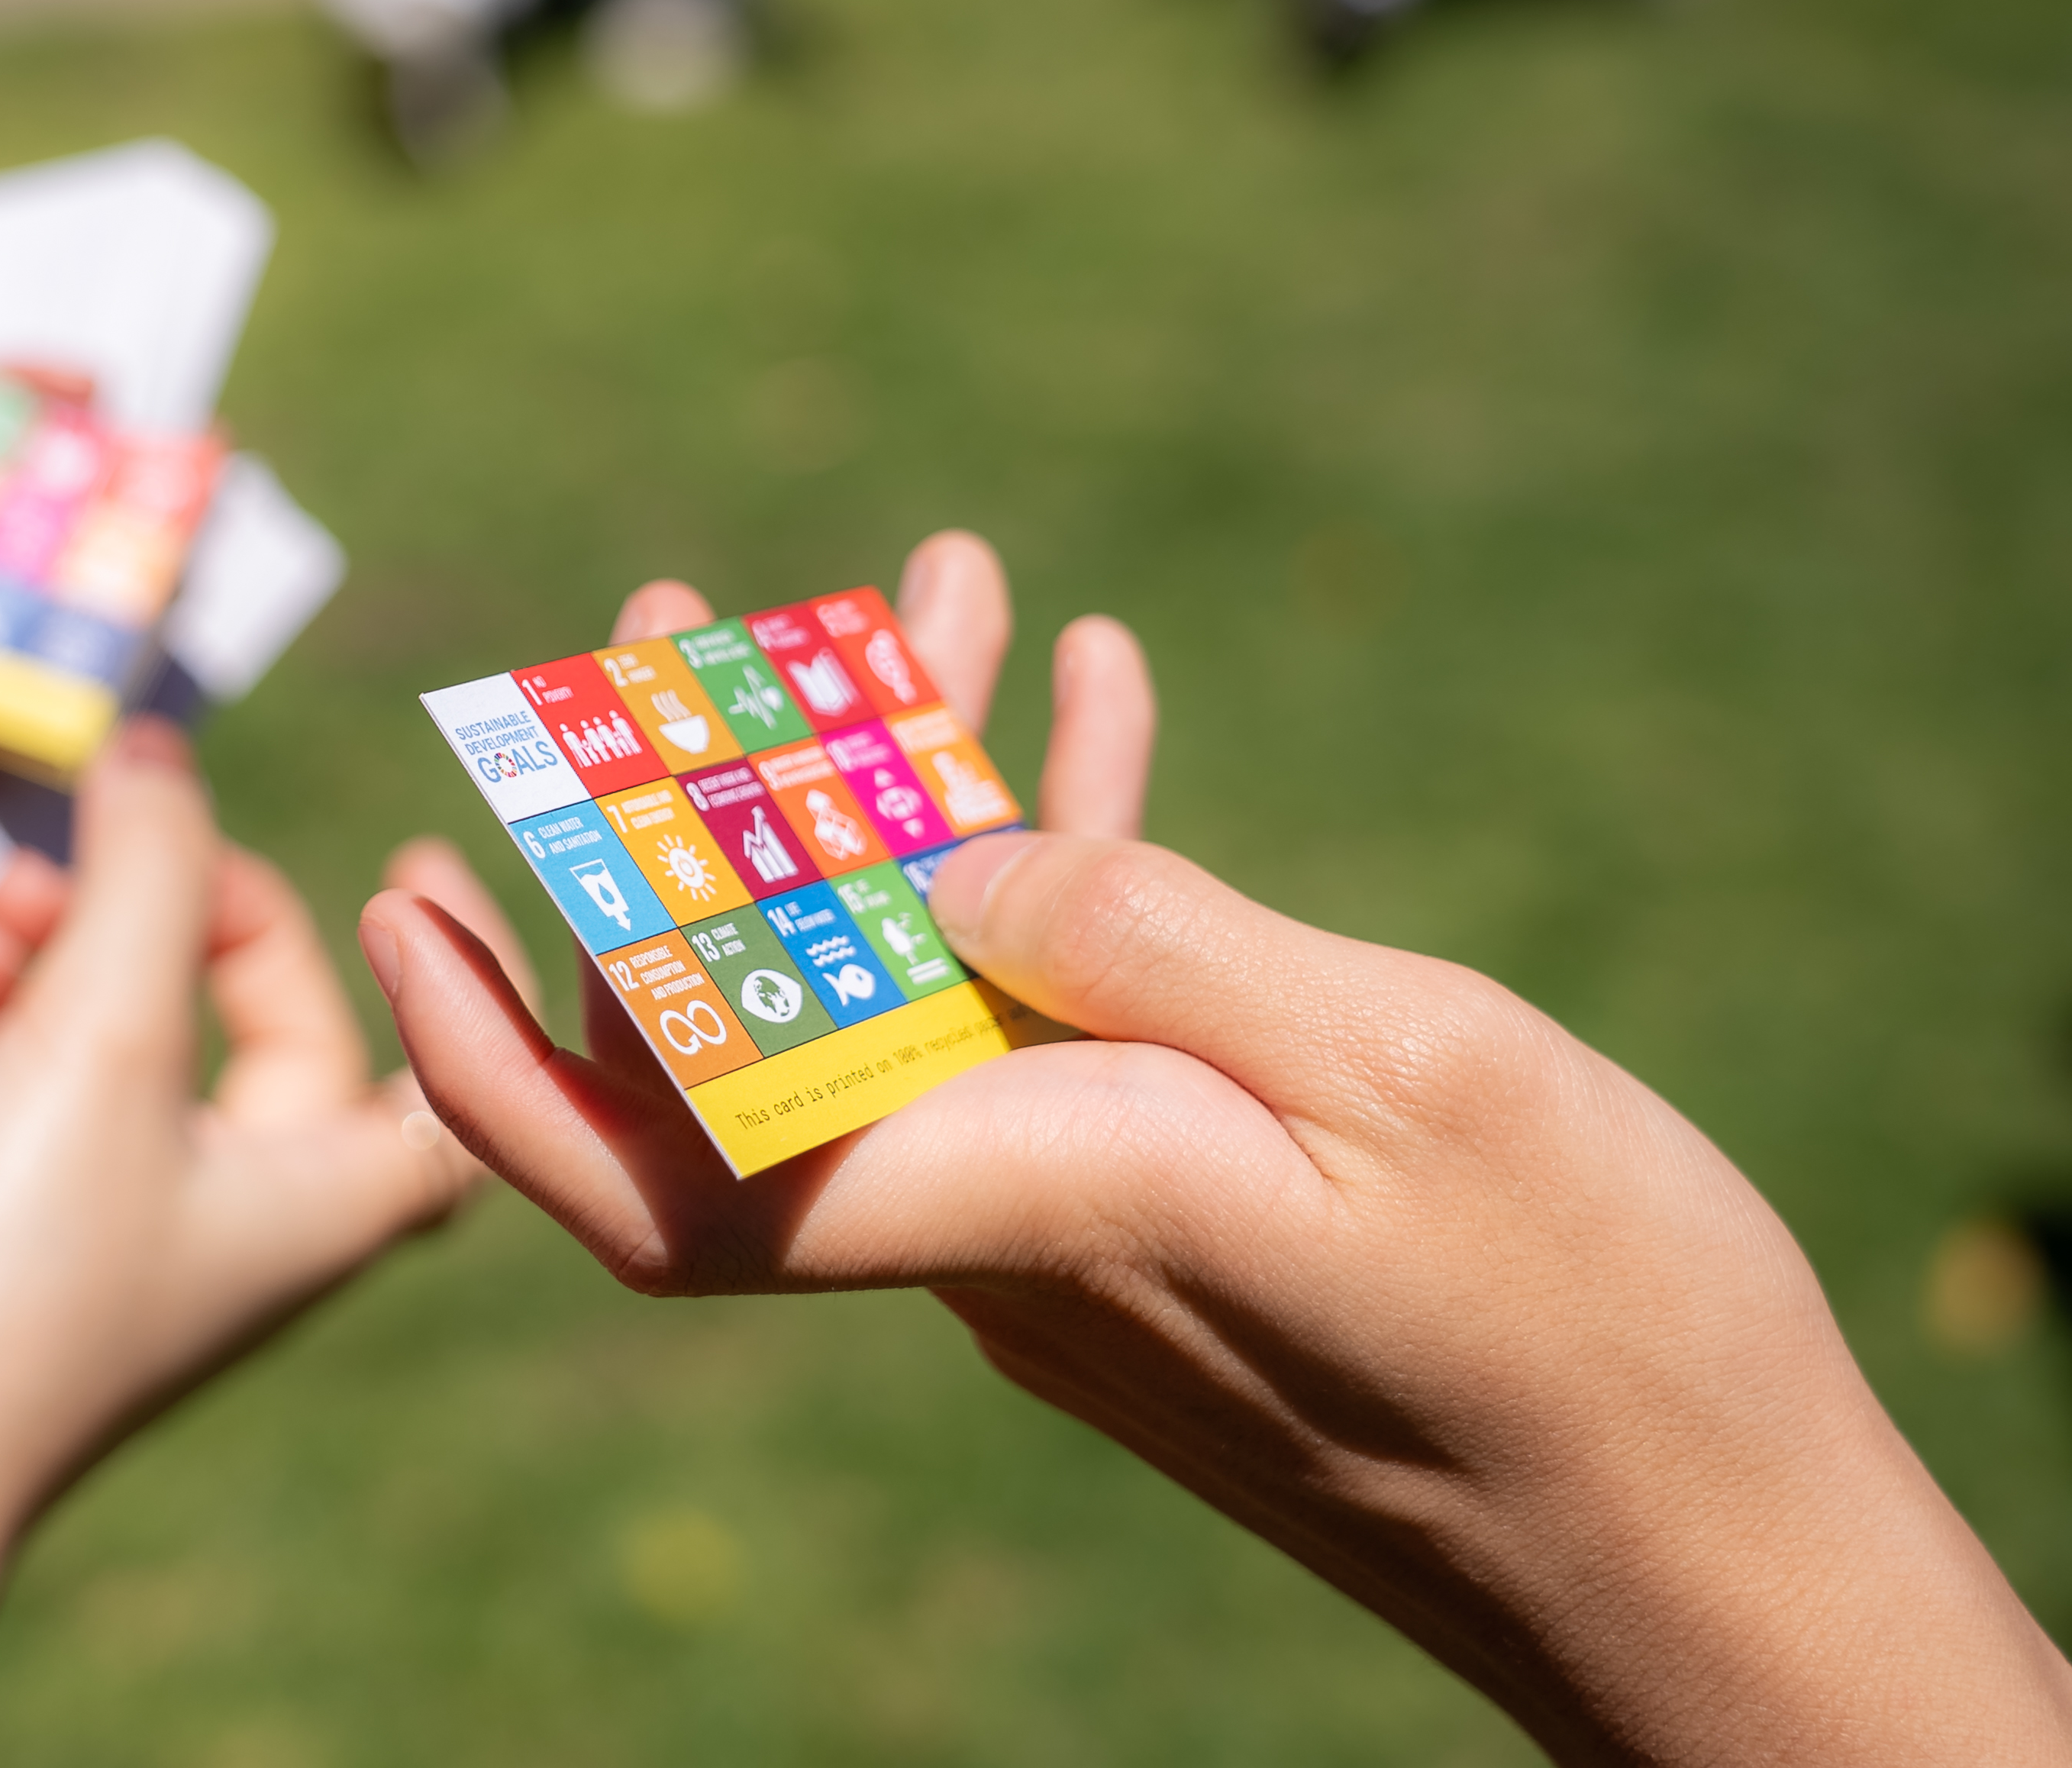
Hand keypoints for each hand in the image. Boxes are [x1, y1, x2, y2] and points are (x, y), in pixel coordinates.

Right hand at [0, 722, 509, 1767]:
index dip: (461, 969)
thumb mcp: (106, 1034)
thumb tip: (159, 752)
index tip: (410, 862)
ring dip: (77, 948)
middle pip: (273, 1031)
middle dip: (193, 917)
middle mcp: (239, 1219)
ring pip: (132, 1044)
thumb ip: (147, 871)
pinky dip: (2, 1010)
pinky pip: (27, 1083)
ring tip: (6, 899)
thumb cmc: (15, 1269)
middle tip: (124, 844)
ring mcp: (112, 1227)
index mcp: (327, 1201)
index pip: (453, 1078)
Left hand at [363, 529, 2070, 1764]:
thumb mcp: (1397, 1090)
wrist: (1713, 1545)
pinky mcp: (1169, 1185)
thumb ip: (1155, 948)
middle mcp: (1001, 1214)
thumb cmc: (1588, 1340)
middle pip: (773, 1016)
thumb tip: (945, 855)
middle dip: (694, 822)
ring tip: (929, 584)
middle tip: (658, 630)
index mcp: (1014, 1206)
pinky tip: (1092, 694)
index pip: (666, 1177)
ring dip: (902, 782)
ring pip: (923, 968)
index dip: (505, 1062)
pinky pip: (1062, 995)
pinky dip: (1060, 847)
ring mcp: (1082, 1197)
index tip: (416, 906)